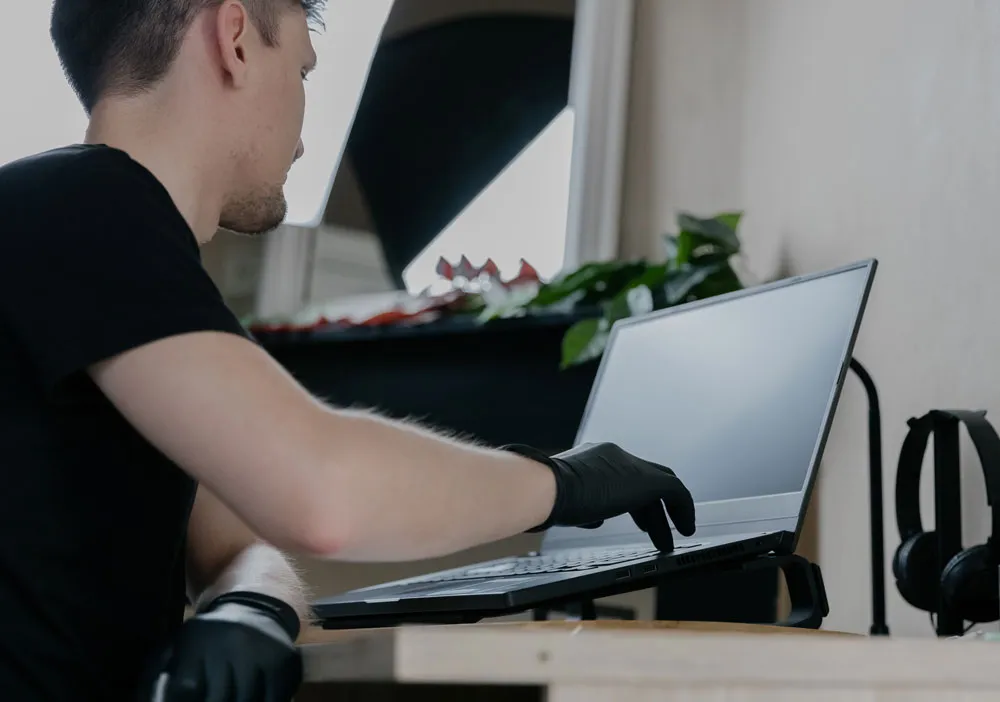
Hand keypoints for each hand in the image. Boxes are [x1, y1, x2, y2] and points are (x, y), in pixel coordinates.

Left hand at [138, 592, 301, 701]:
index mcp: (199, 640)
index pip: (185, 690)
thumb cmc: (209, 636)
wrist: (257, 606)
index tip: (188, 699)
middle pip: (216, 699)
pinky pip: (273, 700)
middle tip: (213, 698)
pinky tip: (251, 697)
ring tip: (230, 697)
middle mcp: (231, 644)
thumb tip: (148, 700)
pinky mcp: (284, 662)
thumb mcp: (179, 644)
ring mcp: (261, 653)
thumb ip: (156, 673)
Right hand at [502, 442, 694, 550]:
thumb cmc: (547, 496)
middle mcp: (615, 457)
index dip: (630, 498)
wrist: (547, 487)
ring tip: (669, 540)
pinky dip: (683, 510)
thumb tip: (593, 520)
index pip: (621, 475)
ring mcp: (631, 466)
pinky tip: (685, 529)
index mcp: (595, 459)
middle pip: (644, 480)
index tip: (635, 517)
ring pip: (661, 485)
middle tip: (655, 533)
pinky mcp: (646, 480)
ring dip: (666, 514)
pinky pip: (676, 492)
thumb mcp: (567, 501)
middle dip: (650, 510)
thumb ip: (584, 507)